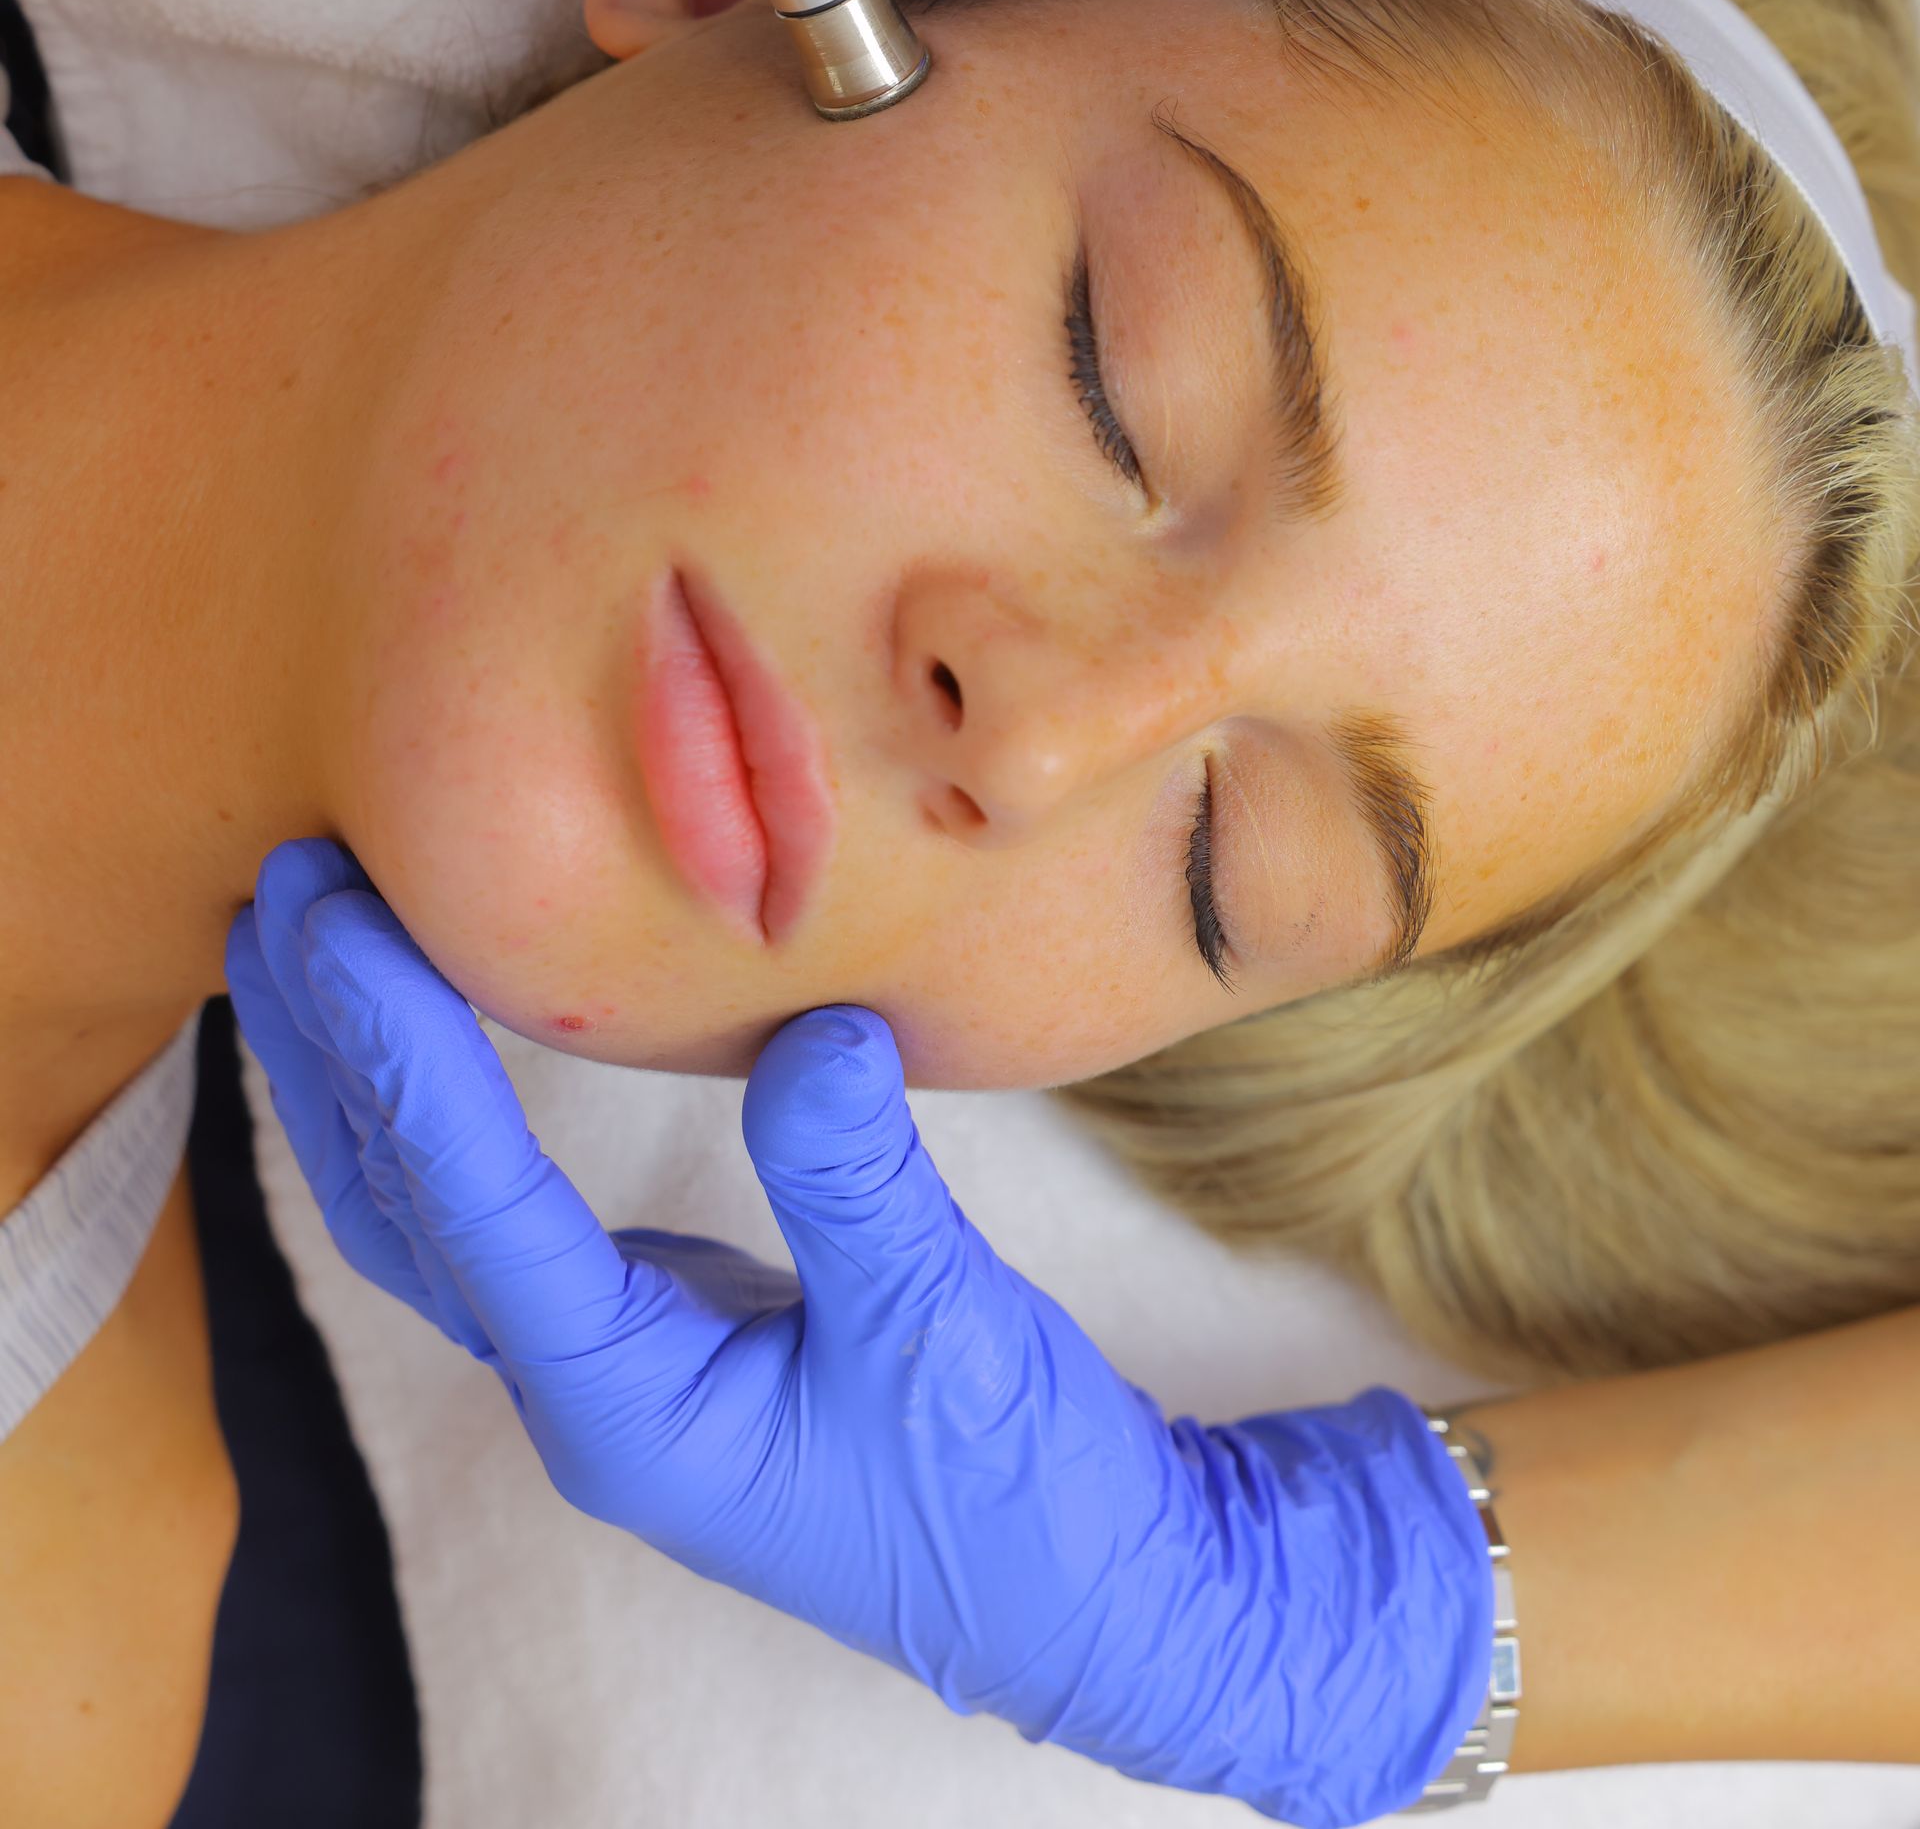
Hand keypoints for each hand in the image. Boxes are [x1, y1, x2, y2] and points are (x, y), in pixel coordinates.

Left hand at [229, 840, 1492, 1826]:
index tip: (336, 915)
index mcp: (628, 1407)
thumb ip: (860, 1184)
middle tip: (276, 890)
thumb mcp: (945, 1332)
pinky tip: (439, 1038)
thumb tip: (805, 1033)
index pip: (467, 1204)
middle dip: (328, 1048)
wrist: (1092, 1597)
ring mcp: (618, 1370)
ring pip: (435, 1216)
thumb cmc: (1015, 1494)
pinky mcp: (663, 1336)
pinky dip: (445, 1114)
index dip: (393, 1049)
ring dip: (363, 1077)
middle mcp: (590, 1392)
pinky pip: (501, 1217)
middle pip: (402, 1208)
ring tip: (309, 941)